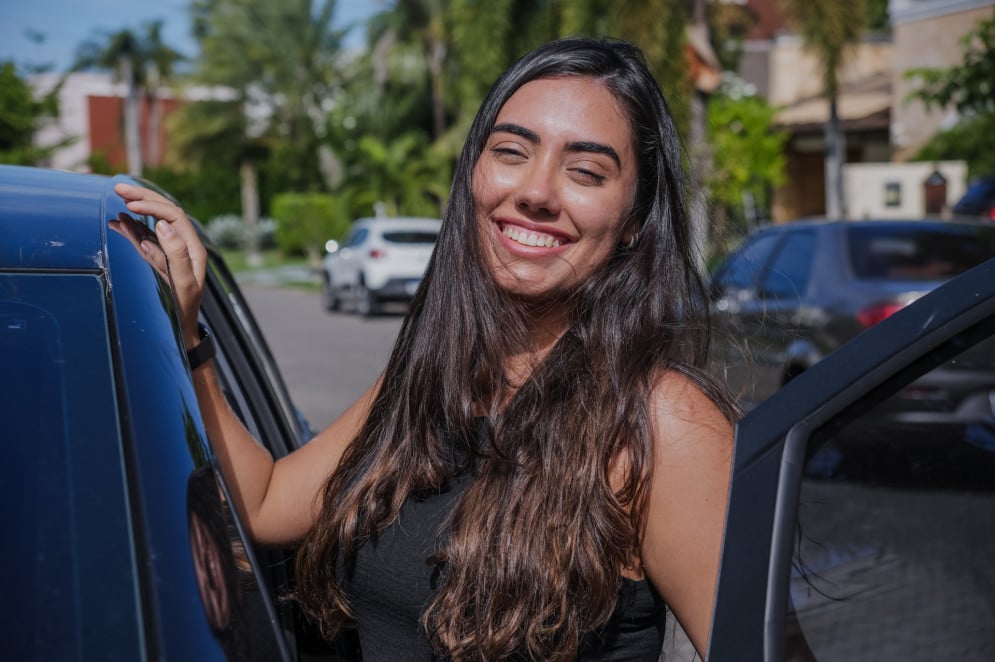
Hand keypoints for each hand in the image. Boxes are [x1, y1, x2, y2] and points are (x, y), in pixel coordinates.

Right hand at [114, 183, 206, 347]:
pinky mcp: (158, 260)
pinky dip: (129, 229)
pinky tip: (116, 222)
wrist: (181, 329)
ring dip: (133, 211)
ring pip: (150, 224)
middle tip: (118, 188)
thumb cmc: (184, 309)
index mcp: (193, 248)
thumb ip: (176, 254)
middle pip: (163, 213)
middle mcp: (183, 246)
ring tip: (115, 200)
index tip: (130, 205)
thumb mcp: (183, 284)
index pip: (173, 216)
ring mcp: (169, 252)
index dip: (152, 206)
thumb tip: (162, 225)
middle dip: (141, 198)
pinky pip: (143, 238)